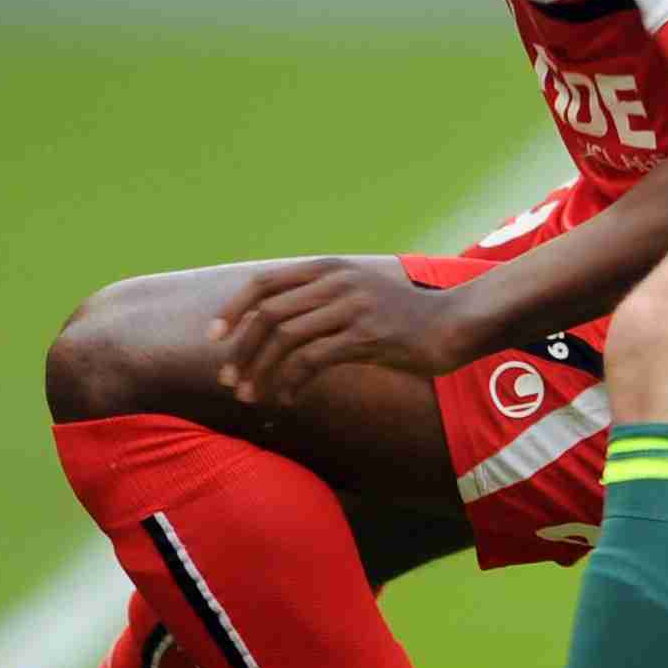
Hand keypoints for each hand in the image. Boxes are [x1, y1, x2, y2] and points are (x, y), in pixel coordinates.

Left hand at [211, 259, 483, 407]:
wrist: (453, 324)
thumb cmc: (401, 317)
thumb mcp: (356, 295)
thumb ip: (319, 300)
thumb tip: (271, 323)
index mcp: (328, 268)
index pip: (264, 282)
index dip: (233, 309)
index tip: (213, 338)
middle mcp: (337, 281)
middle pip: (269, 313)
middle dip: (241, 349)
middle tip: (227, 380)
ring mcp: (353, 306)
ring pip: (287, 339)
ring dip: (261, 371)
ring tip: (250, 396)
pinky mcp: (368, 336)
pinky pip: (315, 360)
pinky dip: (292, 382)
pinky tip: (288, 399)